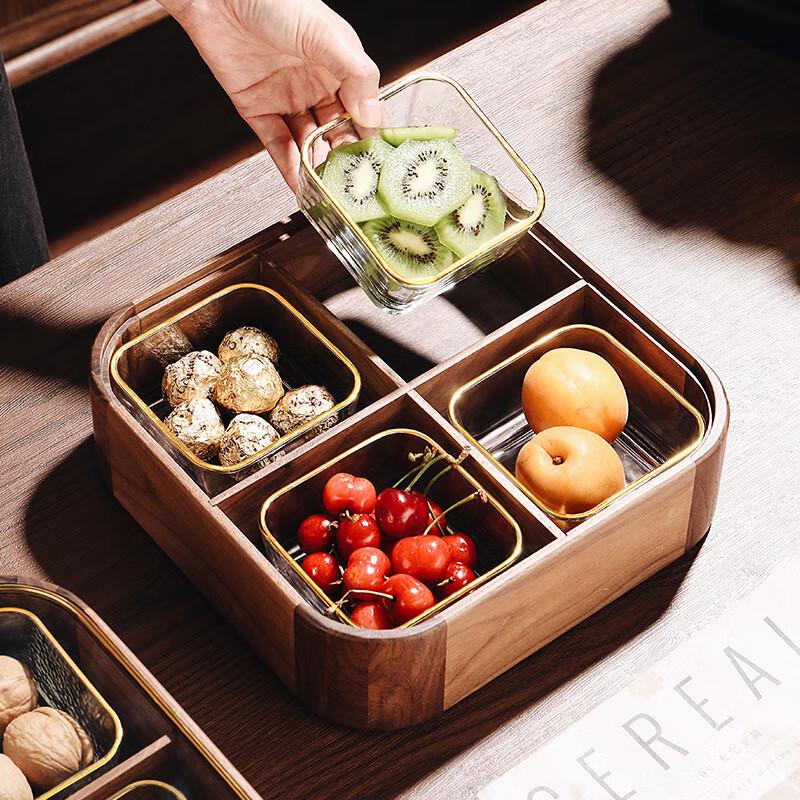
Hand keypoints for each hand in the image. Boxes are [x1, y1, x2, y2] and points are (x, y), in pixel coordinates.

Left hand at [161, 0, 380, 190]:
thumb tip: (372, 118)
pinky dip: (288, 166)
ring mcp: (287, 99)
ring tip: (326, 190)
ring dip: (317, 166)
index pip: (363, 110)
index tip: (375, 161)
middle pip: (337, 132)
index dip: (370, 136)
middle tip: (351, 183)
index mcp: (340, 66)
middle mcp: (316, 85)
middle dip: (344, 158)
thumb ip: (355, 75)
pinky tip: (299, 184)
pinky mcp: (257, 110)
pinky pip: (277, 144)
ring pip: (308, 143)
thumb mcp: (326, 35)